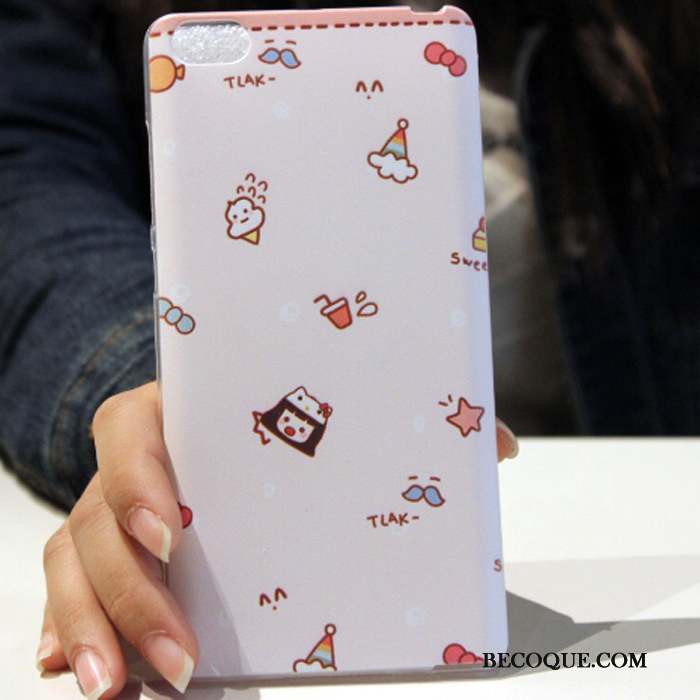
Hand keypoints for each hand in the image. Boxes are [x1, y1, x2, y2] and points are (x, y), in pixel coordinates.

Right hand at [35, 381, 517, 697]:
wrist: (215, 429)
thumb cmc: (267, 421)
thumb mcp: (321, 414)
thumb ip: (399, 422)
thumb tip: (495, 445)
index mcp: (174, 418)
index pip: (131, 434)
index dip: (137, 478)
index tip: (173, 531)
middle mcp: (129, 467)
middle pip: (94, 521)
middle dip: (127, 593)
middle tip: (179, 657)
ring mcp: (108, 515)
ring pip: (72, 567)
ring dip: (92, 630)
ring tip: (117, 690)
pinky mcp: (106, 560)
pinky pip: (69, 596)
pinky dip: (69, 635)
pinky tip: (76, 672)